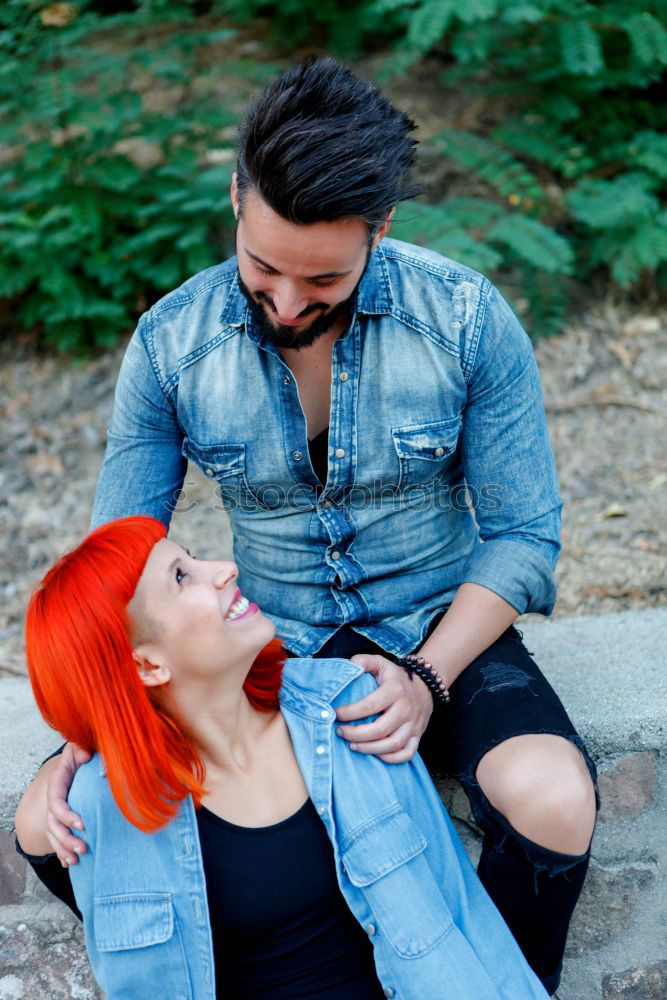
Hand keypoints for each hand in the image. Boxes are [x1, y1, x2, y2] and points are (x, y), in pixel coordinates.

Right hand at [46, 743, 90, 866]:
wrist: (79, 754)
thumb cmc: (83, 749)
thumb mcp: (81, 745)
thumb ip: (83, 749)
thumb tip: (86, 757)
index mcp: (58, 782)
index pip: (55, 802)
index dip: (66, 815)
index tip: (83, 824)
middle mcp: (54, 798)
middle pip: (53, 823)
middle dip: (66, 838)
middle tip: (84, 848)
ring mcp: (56, 811)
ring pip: (53, 834)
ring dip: (63, 848)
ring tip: (76, 860)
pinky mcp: (63, 819)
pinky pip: (57, 838)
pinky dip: (61, 851)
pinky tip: (68, 863)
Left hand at [335, 655, 432, 762]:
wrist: (425, 686)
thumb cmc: (396, 677)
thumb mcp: (381, 663)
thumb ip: (363, 661)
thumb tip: (349, 667)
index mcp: (395, 690)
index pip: (369, 706)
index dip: (350, 713)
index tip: (336, 714)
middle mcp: (406, 709)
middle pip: (380, 729)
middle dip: (356, 734)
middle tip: (340, 733)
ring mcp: (414, 724)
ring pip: (393, 744)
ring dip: (370, 749)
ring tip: (352, 746)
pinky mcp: (418, 736)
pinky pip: (407, 753)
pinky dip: (391, 758)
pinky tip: (375, 754)